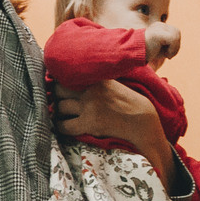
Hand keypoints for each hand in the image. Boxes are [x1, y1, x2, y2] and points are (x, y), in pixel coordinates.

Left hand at [51, 80, 174, 174]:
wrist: (142, 121)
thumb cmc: (129, 102)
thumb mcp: (113, 83)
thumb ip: (95, 79)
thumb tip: (77, 75)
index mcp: (97, 78)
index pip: (68, 74)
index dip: (59, 79)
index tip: (56, 83)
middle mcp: (90, 90)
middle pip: (59, 89)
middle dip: (56, 94)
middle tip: (57, 99)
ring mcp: (90, 107)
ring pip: (60, 106)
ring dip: (58, 110)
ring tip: (61, 113)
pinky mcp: (90, 123)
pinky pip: (65, 125)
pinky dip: (61, 126)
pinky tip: (63, 125)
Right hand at [144, 22, 180, 66]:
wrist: (133, 53)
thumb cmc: (146, 53)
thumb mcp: (160, 48)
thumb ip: (169, 44)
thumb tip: (178, 46)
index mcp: (159, 27)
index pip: (174, 32)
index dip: (175, 44)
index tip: (168, 54)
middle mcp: (159, 25)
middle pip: (177, 32)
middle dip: (176, 45)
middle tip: (169, 56)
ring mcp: (158, 28)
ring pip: (176, 35)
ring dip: (175, 48)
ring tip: (168, 55)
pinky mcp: (158, 34)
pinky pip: (173, 39)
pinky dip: (173, 49)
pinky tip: (166, 55)